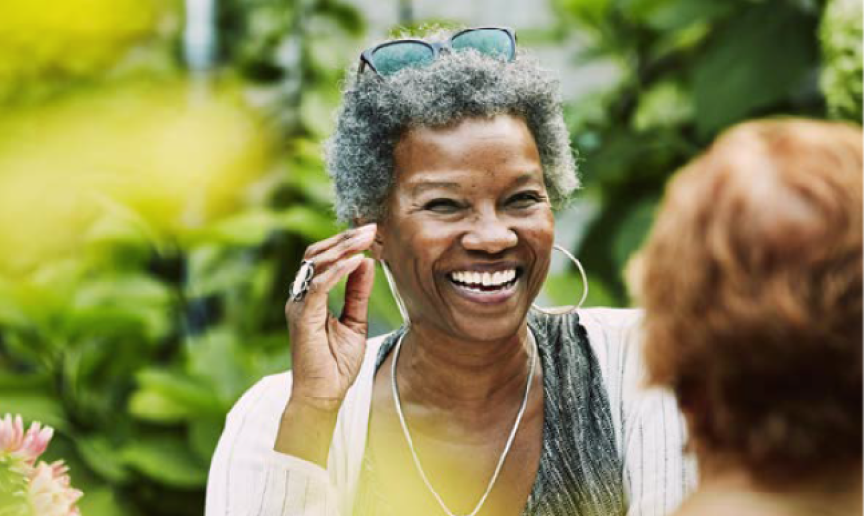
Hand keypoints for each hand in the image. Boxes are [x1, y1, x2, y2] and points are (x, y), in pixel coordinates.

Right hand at [284, 223, 376, 412]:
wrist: (323, 395)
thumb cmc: (335, 364)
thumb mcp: (354, 321)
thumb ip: (357, 293)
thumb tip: (366, 262)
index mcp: (310, 296)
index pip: (323, 259)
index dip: (344, 243)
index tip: (370, 232)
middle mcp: (300, 296)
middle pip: (317, 254)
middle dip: (344, 238)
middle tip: (371, 227)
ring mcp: (299, 305)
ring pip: (316, 263)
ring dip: (343, 248)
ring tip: (367, 238)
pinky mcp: (303, 317)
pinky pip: (319, 285)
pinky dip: (338, 271)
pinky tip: (356, 261)